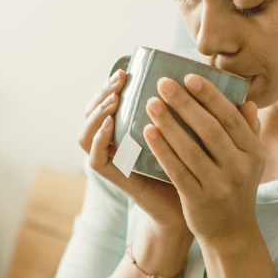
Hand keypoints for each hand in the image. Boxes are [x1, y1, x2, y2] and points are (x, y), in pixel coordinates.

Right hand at [79, 69, 188, 236]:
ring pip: (85, 135)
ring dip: (97, 114)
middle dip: (102, 93)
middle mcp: (113, 145)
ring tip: (113, 100)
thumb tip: (191, 75)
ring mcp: (111, 161)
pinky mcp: (115, 178)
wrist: (192, 205)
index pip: (105, 104)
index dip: (109, 86)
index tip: (125, 71)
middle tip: (119, 80)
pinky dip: (98, 139)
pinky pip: (95, 158)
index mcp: (126, 131)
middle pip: (91, 114)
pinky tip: (111, 125)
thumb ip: (179, 110)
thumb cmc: (192, 166)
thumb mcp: (184, 131)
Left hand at [142, 73, 263, 244]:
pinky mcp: (199, 200)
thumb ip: (249, 131)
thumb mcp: (251, 161)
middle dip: (185, 104)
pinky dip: (162, 151)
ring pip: (191, 149)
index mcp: (252, 152)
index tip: (190, 77)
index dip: (210, 96)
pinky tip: (148, 133)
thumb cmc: (237, 188)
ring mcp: (219, 185)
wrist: (232, 232)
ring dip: (169, 124)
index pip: (231, 118)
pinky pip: (177, 171)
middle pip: (210, 130)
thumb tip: (246, 101)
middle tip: (163, 83)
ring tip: (151, 104)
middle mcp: (239, 168)